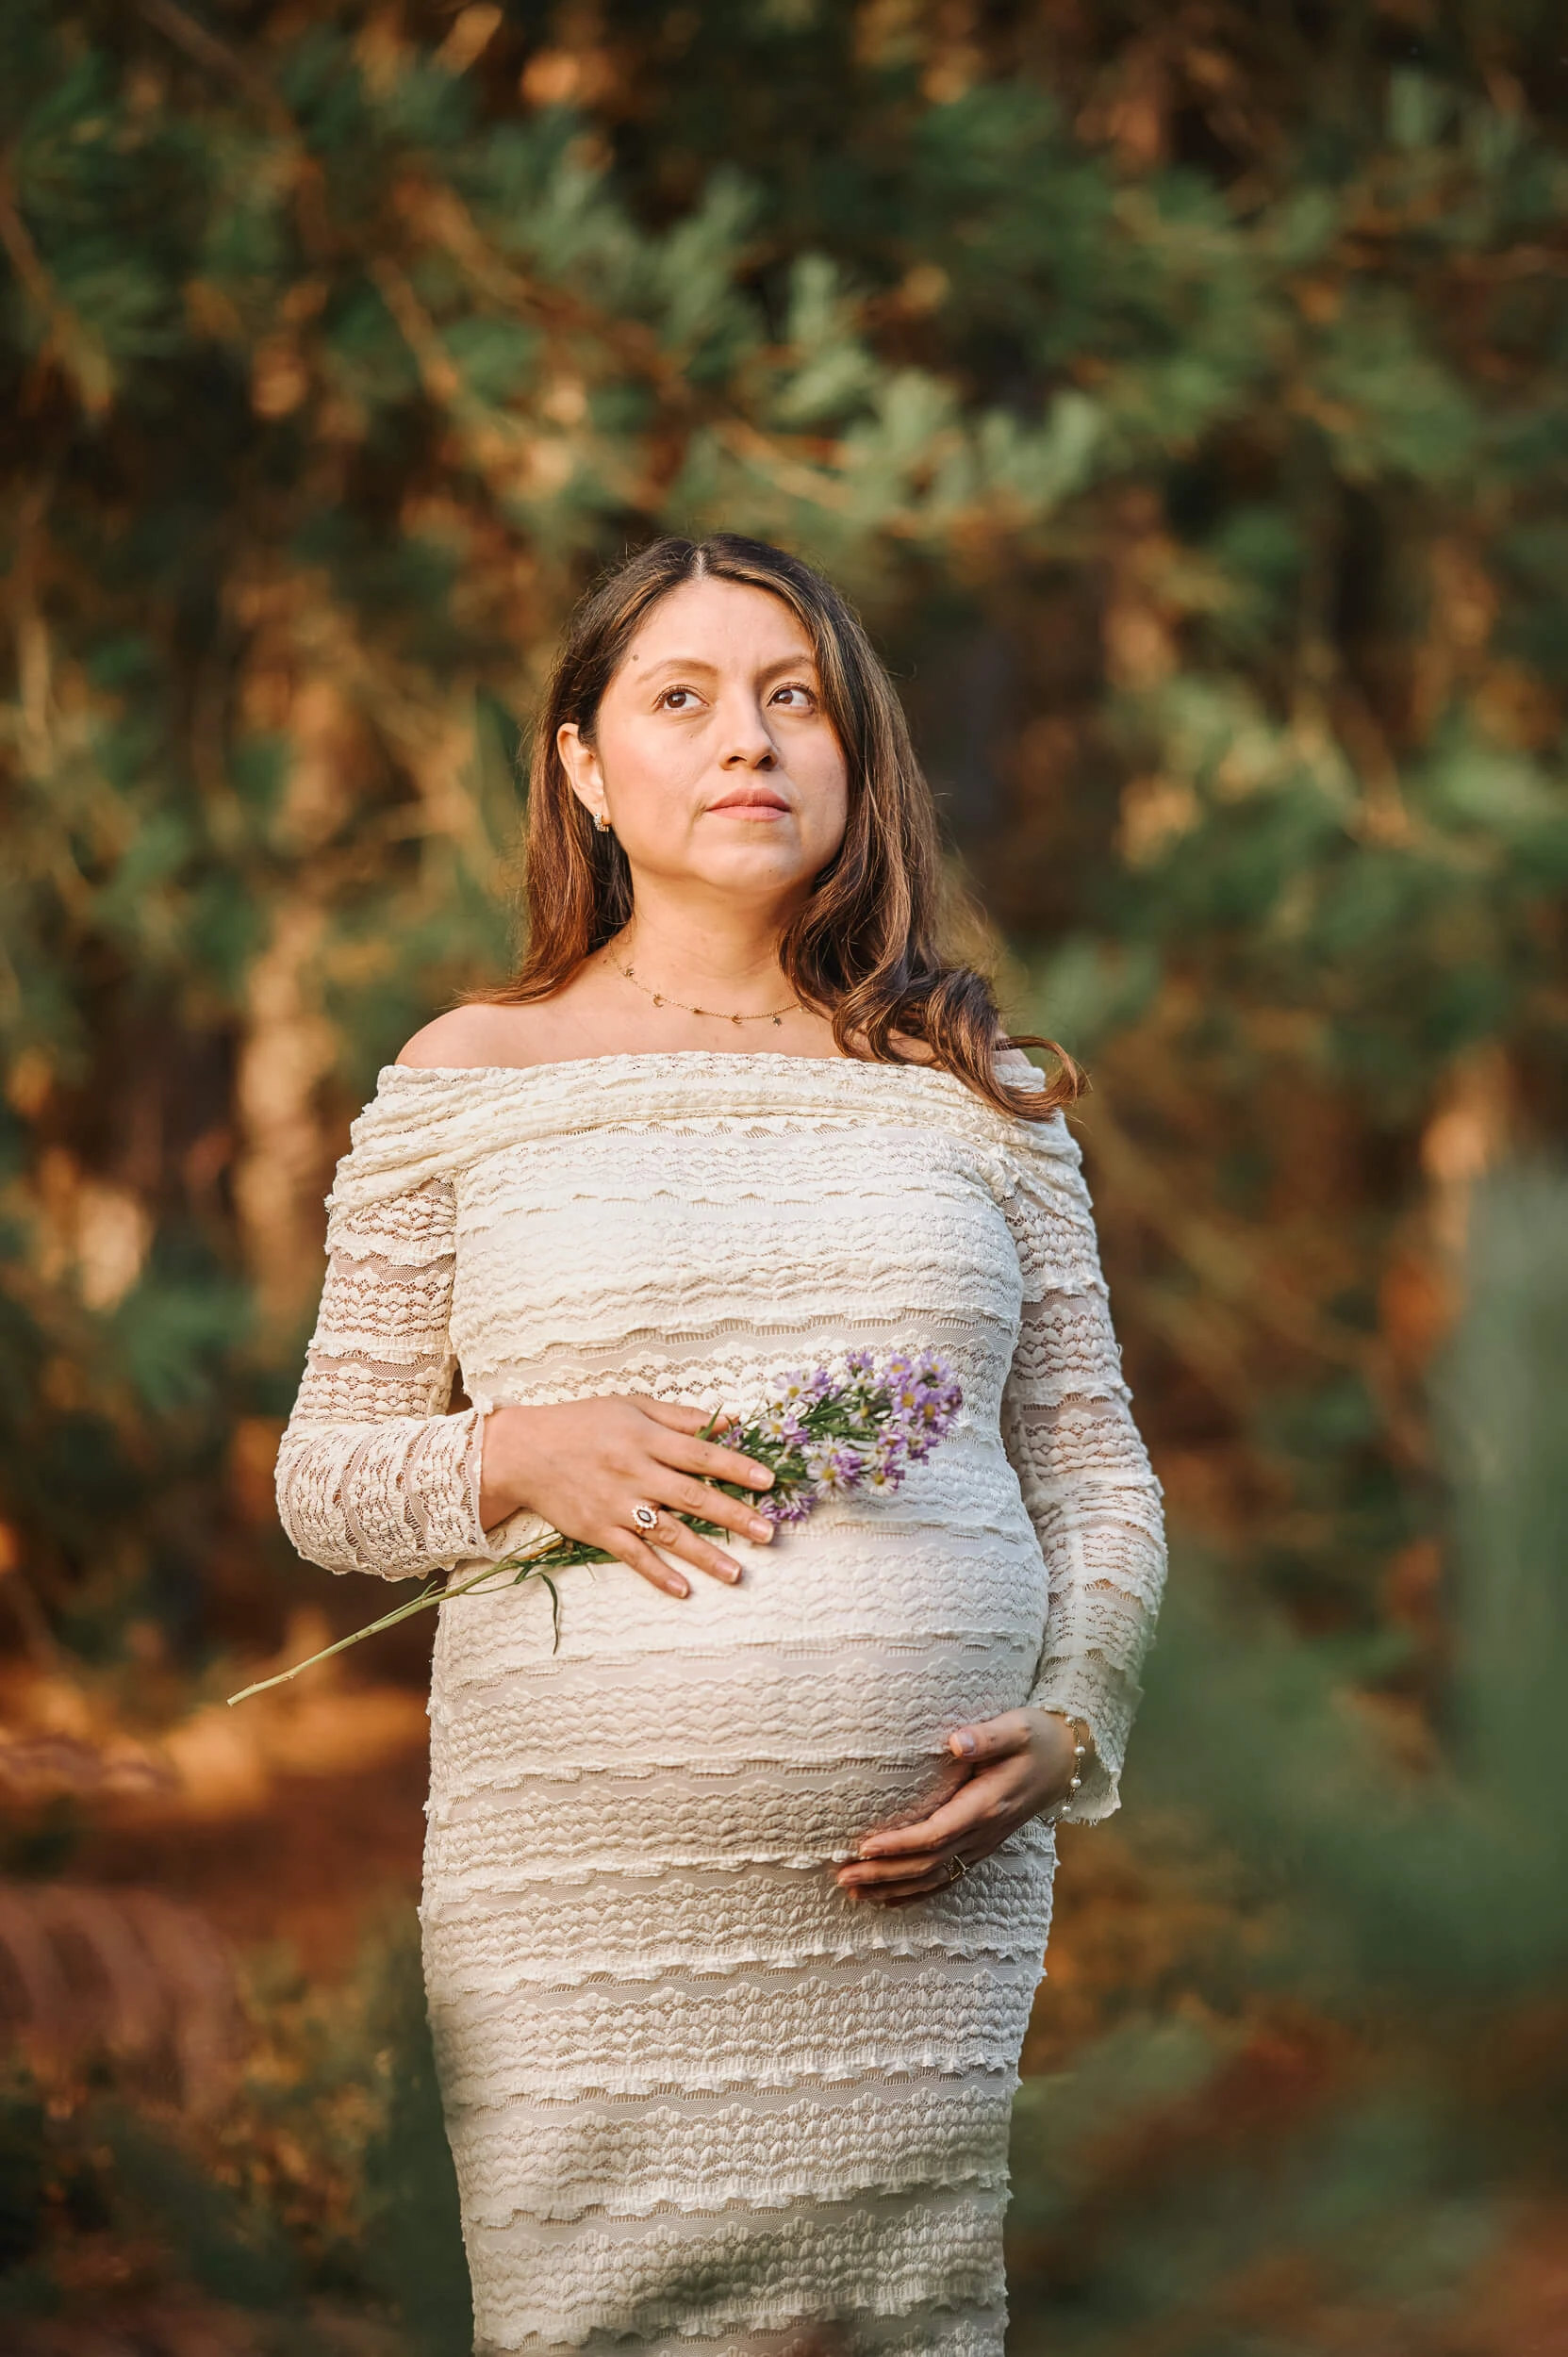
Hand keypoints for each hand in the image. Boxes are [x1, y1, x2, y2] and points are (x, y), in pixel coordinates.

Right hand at [479, 1395, 775, 1597]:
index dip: (737, 1467)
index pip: (701, 1455)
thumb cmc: (581, 1423)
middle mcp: (636, 1473)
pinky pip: (633, 1556)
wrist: (524, 1451)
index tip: (768, 1481)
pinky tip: (683, 1590)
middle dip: (734, 1516)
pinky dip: (657, 1574)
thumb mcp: (631, 1406)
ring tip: (737, 1573)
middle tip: (768, 1533)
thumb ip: (679, 1416)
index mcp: (646, 1440)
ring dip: (705, 1554)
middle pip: (693, 1497)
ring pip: (668, 1533)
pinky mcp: (599, 1531)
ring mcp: (617, 1506)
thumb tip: (726, 1420)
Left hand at [835, 1709, 1082, 1905]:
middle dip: (884, 1873)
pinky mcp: (980, 1847)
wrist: (1066, 1761)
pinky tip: (888, 1898)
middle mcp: (982, 1833)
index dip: (899, 1845)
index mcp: (985, 1806)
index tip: (864, 1846)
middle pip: (927, 1863)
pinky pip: (946, 1878)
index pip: (935, 1834)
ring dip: (893, 1888)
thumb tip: (956, 1742)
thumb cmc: (1035, 1738)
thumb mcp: (1016, 1728)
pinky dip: (915, 1892)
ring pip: (934, 1878)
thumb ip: (986, 1736)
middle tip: (843, 1876)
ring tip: (853, 1890)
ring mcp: (982, 1845)